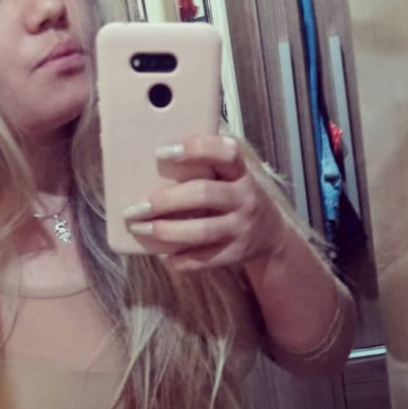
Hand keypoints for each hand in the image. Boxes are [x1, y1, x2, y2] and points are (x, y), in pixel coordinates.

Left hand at [123, 136, 289, 271]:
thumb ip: (205, 166)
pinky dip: (181, 259)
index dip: (195, 149)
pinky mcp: (236, 254)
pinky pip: (204, 259)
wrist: (271, 235)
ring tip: (140, 229)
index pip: (225, 153)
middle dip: (165, 201)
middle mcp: (245, 198)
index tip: (161, 152)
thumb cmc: (235, 197)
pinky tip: (164, 255)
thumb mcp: (230, 177)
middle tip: (135, 208)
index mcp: (241, 173)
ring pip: (202, 230)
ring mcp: (241, 228)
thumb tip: (151, 157)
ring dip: (166, 231)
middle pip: (204, 194)